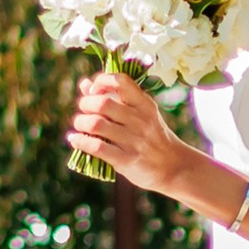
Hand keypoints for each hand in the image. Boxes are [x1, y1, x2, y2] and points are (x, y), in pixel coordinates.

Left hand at [69, 67, 185, 189]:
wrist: (174, 167)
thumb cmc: (152, 137)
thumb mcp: (142, 114)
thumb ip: (114, 98)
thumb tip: (84, 84)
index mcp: (145, 104)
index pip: (121, 81)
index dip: (101, 81)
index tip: (93, 90)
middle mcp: (140, 120)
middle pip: (102, 103)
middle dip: (85, 104)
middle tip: (83, 110)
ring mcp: (134, 140)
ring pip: (96, 124)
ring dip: (80, 123)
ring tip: (79, 125)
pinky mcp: (126, 160)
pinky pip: (96, 147)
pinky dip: (80, 141)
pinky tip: (75, 140)